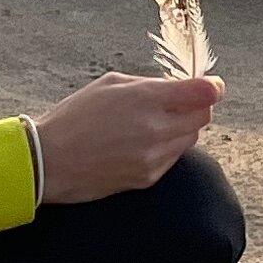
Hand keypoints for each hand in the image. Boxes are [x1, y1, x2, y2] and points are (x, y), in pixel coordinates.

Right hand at [30, 69, 222, 203]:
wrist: (50, 162)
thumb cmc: (74, 117)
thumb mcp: (109, 84)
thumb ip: (150, 85)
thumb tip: (178, 88)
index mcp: (144, 99)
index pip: (201, 93)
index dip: (212, 86)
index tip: (213, 85)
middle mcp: (155, 130)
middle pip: (202, 117)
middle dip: (197, 106)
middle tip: (181, 101)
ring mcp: (154, 157)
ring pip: (190, 139)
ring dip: (182, 127)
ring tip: (154, 123)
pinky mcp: (148, 178)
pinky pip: (173, 158)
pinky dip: (167, 147)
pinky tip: (142, 142)